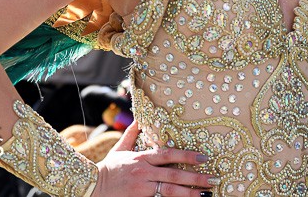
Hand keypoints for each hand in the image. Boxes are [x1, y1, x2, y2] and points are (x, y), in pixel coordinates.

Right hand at [92, 122, 215, 196]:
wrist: (92, 186)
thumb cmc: (109, 168)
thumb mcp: (120, 148)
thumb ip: (132, 133)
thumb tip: (140, 117)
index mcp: (142, 158)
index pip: (168, 155)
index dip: (187, 156)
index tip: (204, 158)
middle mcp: (144, 172)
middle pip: (175, 175)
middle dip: (196, 178)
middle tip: (214, 179)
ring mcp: (142, 188)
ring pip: (171, 191)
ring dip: (190, 193)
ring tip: (206, 194)